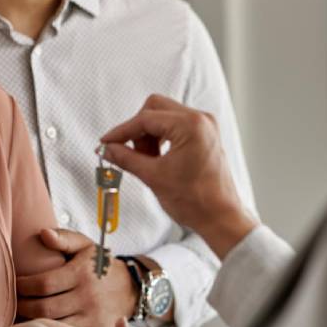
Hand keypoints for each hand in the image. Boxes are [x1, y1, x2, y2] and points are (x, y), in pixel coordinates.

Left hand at [16, 229, 137, 326]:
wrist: (131, 289)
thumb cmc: (100, 264)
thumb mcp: (86, 245)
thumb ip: (64, 238)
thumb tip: (43, 233)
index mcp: (82, 273)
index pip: (44, 283)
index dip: (24, 286)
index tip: (14, 285)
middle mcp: (87, 297)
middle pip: (45, 308)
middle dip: (23, 307)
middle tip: (12, 303)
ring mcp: (92, 318)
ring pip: (54, 326)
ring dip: (33, 323)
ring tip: (20, 317)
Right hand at [100, 94, 258, 258]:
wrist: (220, 218)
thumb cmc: (196, 201)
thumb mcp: (153, 177)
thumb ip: (126, 158)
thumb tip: (108, 149)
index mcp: (191, 125)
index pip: (146, 118)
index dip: (122, 131)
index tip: (106, 142)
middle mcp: (200, 119)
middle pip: (155, 108)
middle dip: (137, 130)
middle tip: (128, 152)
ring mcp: (205, 126)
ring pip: (164, 116)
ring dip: (149, 135)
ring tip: (146, 161)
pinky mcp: (205, 135)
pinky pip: (175, 126)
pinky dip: (161, 138)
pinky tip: (156, 158)